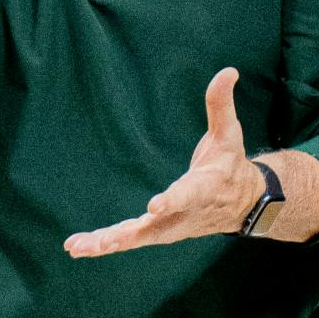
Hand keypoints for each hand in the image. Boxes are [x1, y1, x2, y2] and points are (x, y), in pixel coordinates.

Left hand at [65, 68, 262, 257]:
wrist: (242, 204)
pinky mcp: (158, 232)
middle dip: (126, 236)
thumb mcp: (229, 133)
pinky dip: (105, 244)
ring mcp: (169, 227)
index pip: (187, 194)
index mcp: (203, 189)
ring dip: (106, 243)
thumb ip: (221, 104)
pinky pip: (129, 239)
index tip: (155, 205)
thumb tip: (227, 70)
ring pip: (135, 239)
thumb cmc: (230, 163)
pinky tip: (78, 247)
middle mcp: (184, 214)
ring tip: (77, 247)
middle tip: (102, 243)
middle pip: (153, 228)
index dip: (172, 200)